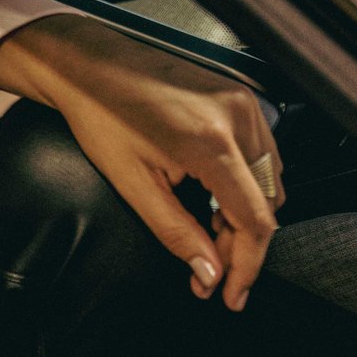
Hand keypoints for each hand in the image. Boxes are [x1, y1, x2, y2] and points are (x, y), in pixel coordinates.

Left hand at [0, 13, 284, 310]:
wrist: (87, 63)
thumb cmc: (100, 112)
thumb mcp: (132, 182)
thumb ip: (176, 232)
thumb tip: (208, 272)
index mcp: (212, 142)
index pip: (256, 220)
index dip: (248, 266)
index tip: (232, 293)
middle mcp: (237, 118)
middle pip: (267, 203)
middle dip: (242, 244)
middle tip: (210, 269)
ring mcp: (242, 102)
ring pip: (269, 180)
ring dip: (245, 214)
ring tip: (208, 235)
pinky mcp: (239, 95)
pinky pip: (261, 153)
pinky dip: (245, 183)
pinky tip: (214, 199)